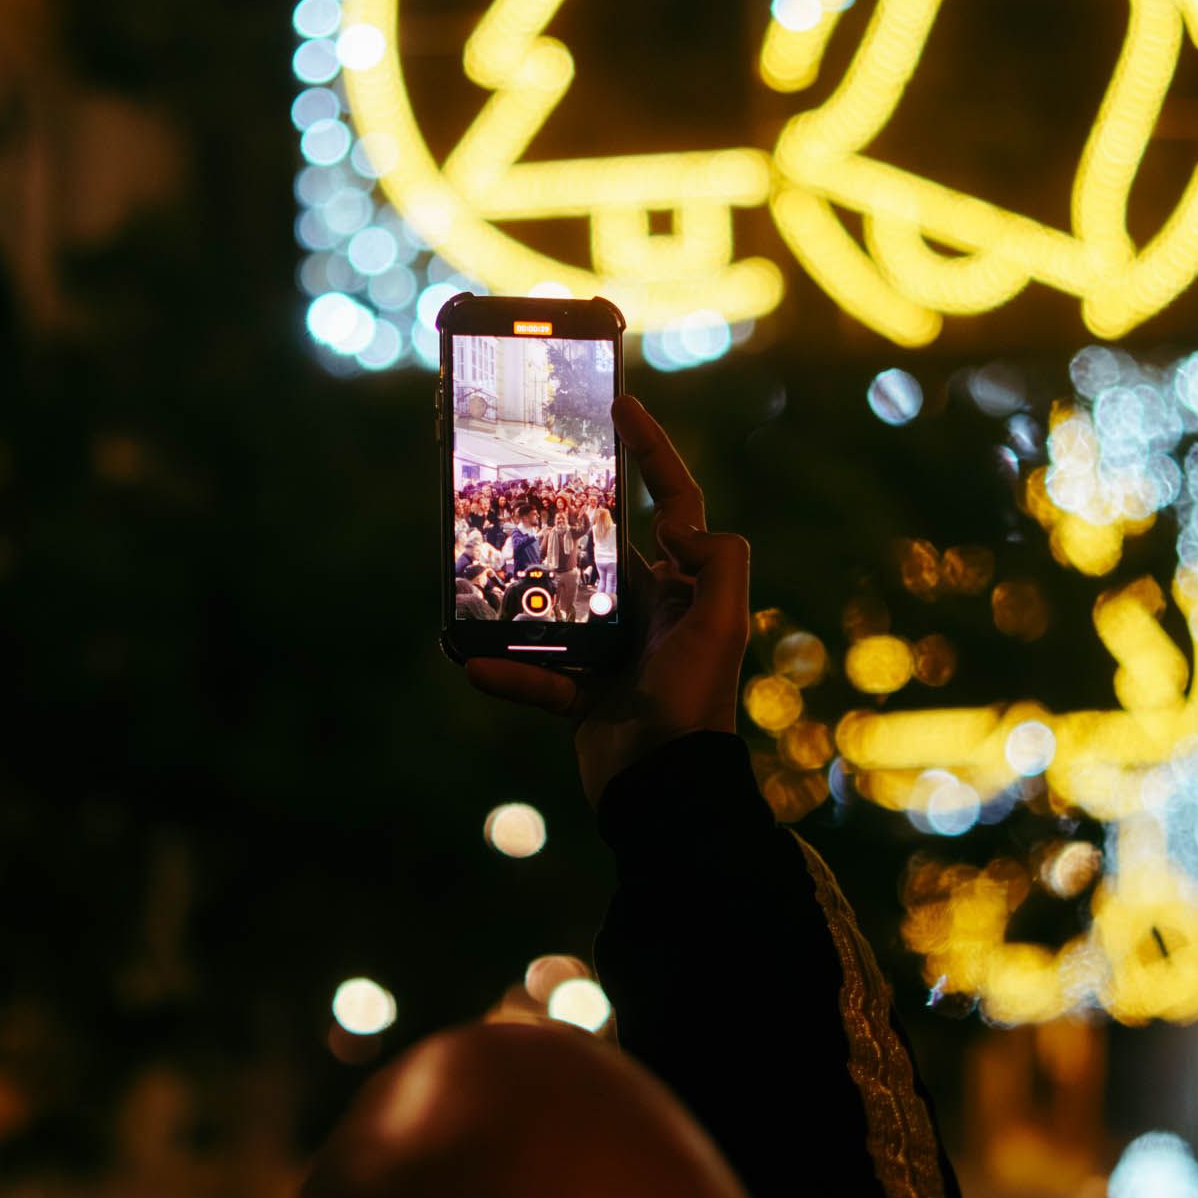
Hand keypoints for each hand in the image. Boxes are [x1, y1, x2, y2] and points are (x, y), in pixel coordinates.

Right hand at [466, 396, 748, 804]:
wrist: (667, 792)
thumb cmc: (696, 704)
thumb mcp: (723, 625)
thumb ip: (720, 561)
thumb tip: (678, 525)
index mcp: (688, 586)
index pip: (675, 503)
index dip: (653, 451)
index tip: (623, 405)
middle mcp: (653, 610)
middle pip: (604, 546)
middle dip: (566, 516)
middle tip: (527, 481)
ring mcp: (616, 652)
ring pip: (559, 607)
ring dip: (523, 597)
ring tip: (482, 571)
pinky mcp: (584, 695)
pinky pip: (537, 674)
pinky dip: (509, 672)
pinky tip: (474, 664)